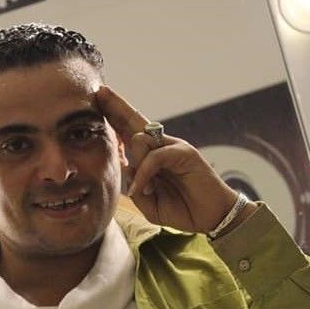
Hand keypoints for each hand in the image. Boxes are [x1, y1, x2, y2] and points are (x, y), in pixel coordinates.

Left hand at [95, 85, 255, 234]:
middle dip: (116, 106)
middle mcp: (161, 145)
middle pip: (134, 120)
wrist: (211, 217)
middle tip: (101, 91)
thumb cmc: (182, 209)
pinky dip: (145, 174)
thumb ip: (135, 187)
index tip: (98, 102)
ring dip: (137, 165)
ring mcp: (173, 146)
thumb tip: (126, 166)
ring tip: (146, 190)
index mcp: (151, 155)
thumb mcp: (149, 204)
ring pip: (140, 140)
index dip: (114, 118)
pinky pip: (154, 157)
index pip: (128, 132)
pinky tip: (145, 189)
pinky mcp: (184, 152)